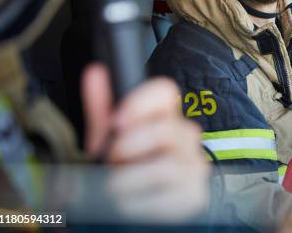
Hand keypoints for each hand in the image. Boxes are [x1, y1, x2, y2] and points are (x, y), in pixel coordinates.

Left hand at [82, 63, 209, 221]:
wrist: (130, 219)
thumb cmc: (123, 178)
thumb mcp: (107, 143)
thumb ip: (102, 109)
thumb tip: (95, 72)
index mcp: (165, 118)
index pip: (165, 91)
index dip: (140, 103)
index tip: (117, 122)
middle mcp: (186, 139)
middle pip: (166, 129)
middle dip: (129, 149)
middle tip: (114, 163)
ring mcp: (195, 167)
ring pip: (164, 167)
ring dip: (128, 182)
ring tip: (119, 189)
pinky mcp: (195, 197)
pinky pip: (165, 198)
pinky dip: (138, 205)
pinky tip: (133, 205)